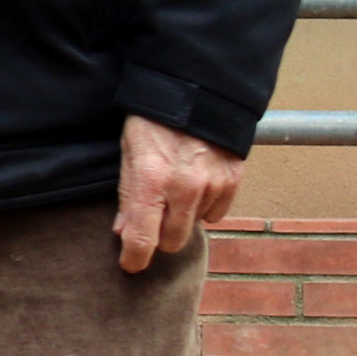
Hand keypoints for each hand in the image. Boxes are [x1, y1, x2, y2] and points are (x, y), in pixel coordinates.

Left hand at [113, 114, 241, 272]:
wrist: (196, 90)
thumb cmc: (154, 120)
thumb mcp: (129, 152)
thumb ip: (127, 194)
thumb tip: (124, 232)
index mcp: (151, 180)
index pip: (143, 238)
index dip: (135, 258)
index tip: (131, 265)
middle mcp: (184, 188)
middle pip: (172, 242)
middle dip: (160, 237)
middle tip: (154, 220)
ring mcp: (212, 185)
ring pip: (195, 227)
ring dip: (184, 219)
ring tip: (176, 193)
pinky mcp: (233, 180)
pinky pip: (217, 213)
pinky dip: (205, 206)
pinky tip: (196, 187)